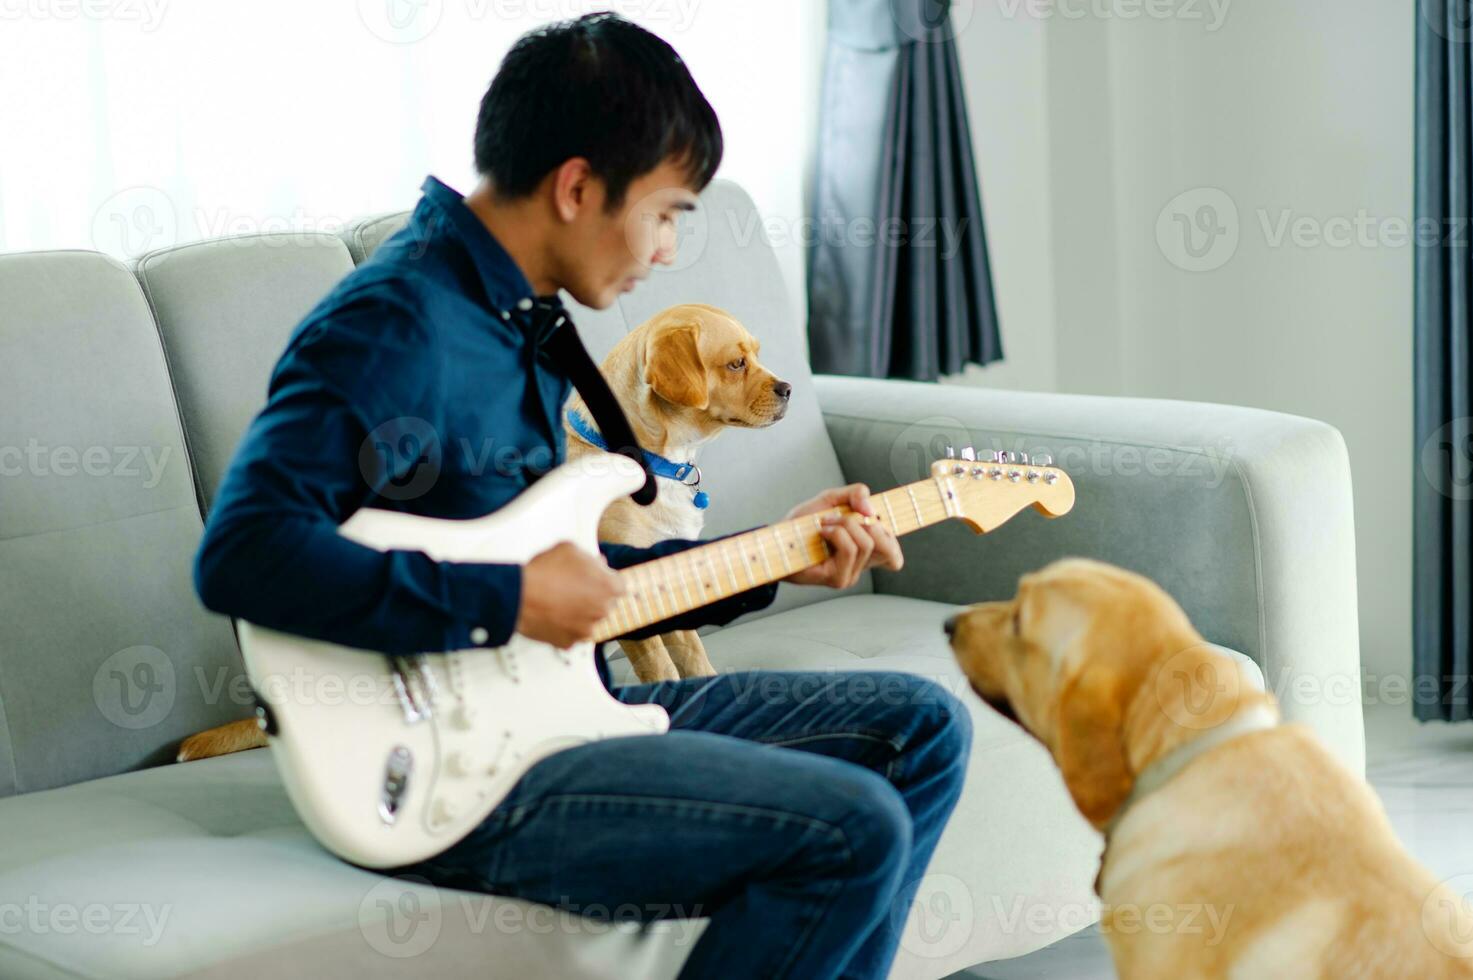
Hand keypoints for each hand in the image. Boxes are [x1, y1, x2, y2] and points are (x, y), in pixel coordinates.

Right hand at [516, 542, 625, 646]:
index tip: (599, 581)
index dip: (607, 582)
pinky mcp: (569, 642)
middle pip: (606, 605)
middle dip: (594, 597)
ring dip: (580, 614)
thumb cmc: (543, 573)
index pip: (621, 586)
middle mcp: (602, 611)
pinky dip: (565, 628)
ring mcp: (586, 629)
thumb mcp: (570, 550)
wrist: (519, 596)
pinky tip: (554, 615)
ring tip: (561, 602)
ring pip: (589, 622)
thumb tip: (596, 563)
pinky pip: (572, 635)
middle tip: (575, 590)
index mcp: (609, 587)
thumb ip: (590, 557)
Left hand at [780, 483, 903, 588]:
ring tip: (825, 522)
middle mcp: (861, 566)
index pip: (894, 557)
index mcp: (864, 550)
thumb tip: (870, 509)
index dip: (895, 541)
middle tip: (845, 516)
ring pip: (867, 542)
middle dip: (869, 523)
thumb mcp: (832, 499)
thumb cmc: (802, 524)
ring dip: (844, 524)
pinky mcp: (838, 579)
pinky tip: (822, 531)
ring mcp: (851, 574)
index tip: (879, 519)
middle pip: (888, 546)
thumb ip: (856, 494)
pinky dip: (836, 533)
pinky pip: (850, 549)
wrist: (776, 539)